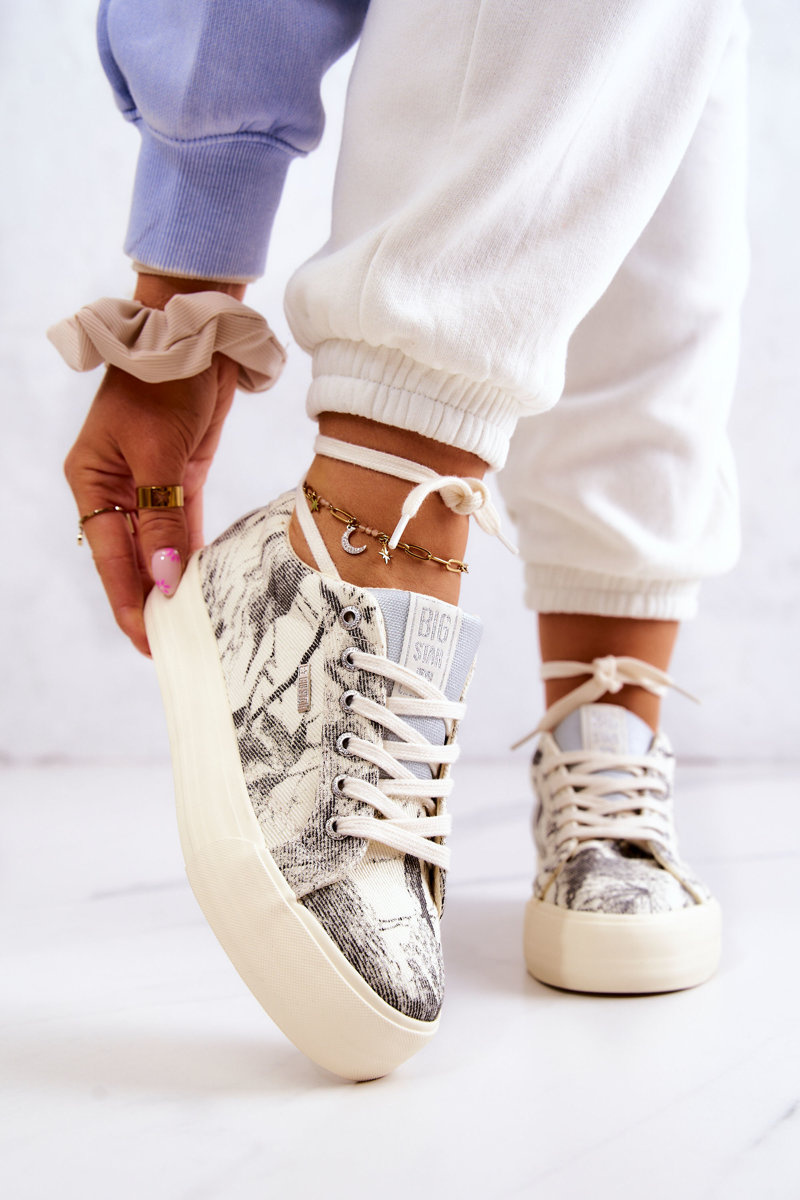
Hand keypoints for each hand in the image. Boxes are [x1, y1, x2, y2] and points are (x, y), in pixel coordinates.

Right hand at [64, 352, 239, 655]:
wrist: (196, 332)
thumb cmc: (162, 383)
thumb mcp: (159, 455)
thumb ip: (163, 520)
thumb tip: (164, 579)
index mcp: (91, 482)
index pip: (109, 559)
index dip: (130, 603)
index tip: (150, 644)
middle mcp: (116, 488)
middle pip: (133, 558)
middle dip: (153, 601)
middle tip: (179, 646)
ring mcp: (149, 483)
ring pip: (160, 546)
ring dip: (174, 582)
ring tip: (194, 625)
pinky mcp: (182, 475)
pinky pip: (184, 526)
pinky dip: (192, 554)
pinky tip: (203, 585)